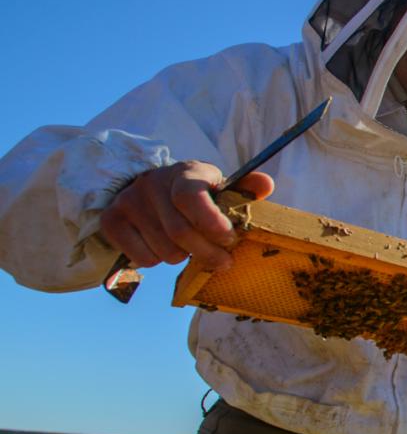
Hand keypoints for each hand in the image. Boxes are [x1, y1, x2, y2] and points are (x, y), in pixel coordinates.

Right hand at [98, 161, 274, 270]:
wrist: (150, 189)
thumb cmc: (196, 193)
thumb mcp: (220, 187)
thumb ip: (244, 189)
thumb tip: (266, 185)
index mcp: (184, 172)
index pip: (190, 196)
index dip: (211, 223)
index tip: (229, 238)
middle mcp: (152, 183)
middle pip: (180, 232)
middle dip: (208, 253)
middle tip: (223, 261)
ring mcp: (129, 202)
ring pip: (164, 251)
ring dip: (184, 258)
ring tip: (190, 248)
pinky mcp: (112, 221)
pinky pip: (143, 258)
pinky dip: (159, 262)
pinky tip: (165, 248)